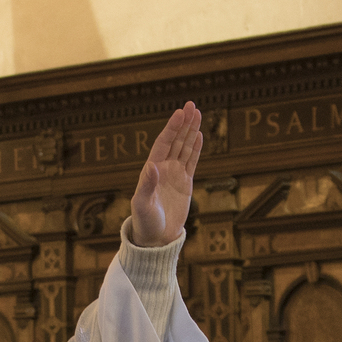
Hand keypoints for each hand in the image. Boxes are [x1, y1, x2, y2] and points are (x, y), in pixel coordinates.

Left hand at [129, 102, 203, 245]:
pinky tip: (199, 134)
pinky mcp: (185, 182)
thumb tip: (152, 166)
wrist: (157, 237)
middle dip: (183, 123)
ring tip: (198, 113)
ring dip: (191, 131)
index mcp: (152, 169)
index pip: (163, 143)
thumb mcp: (142, 205)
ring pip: (185, 147)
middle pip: (175, 140)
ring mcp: (175, 174)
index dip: (172, 128)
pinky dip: (196, 148)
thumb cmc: (145, 221)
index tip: (179, 113)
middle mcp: (164, 167)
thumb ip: (146, 185)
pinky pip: (192, 161)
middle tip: (192, 105)